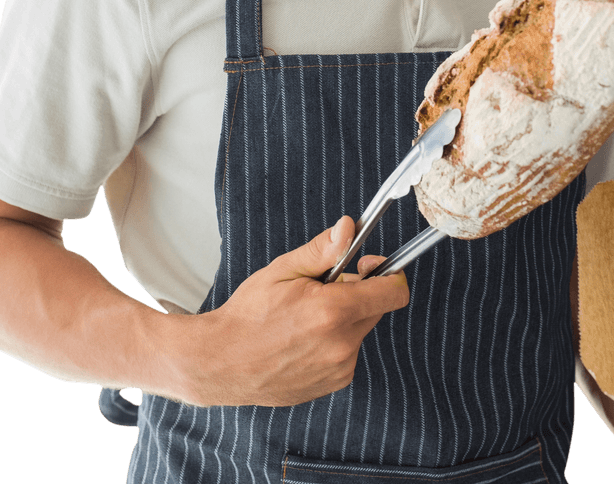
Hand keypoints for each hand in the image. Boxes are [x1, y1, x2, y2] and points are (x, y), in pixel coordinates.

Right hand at [170, 216, 407, 406]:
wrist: (220, 363)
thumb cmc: (248, 314)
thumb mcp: (283, 270)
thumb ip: (323, 250)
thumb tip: (349, 228)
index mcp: (333, 312)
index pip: (393, 292)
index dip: (388, 273)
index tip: (368, 264)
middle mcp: (342, 344)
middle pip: (375, 308)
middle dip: (357, 293)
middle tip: (322, 290)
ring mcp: (338, 369)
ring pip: (359, 330)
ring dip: (344, 319)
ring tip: (305, 319)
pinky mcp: (332, 384)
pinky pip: (347, 352)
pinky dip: (334, 342)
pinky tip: (302, 340)